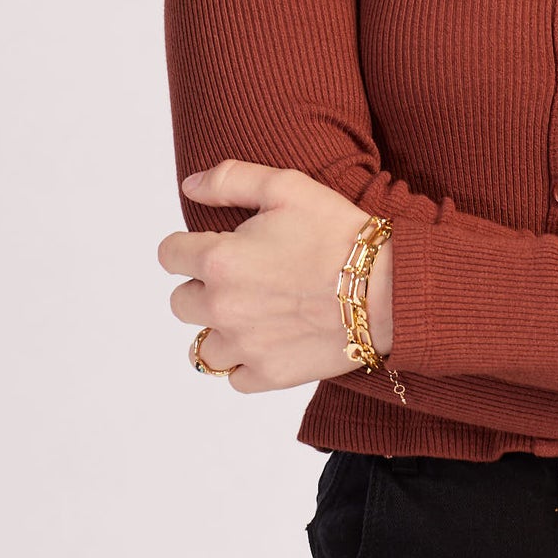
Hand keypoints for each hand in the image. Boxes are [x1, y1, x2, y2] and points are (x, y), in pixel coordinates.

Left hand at [158, 160, 393, 392]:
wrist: (389, 288)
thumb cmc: (339, 234)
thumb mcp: (287, 186)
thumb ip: (229, 180)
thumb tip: (188, 187)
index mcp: (219, 260)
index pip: (169, 255)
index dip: (187, 247)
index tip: (209, 247)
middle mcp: (222, 307)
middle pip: (180, 303)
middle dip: (202, 289)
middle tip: (242, 278)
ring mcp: (244, 347)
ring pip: (202, 347)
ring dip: (220, 330)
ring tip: (252, 315)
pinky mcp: (269, 375)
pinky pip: (235, 378)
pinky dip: (246, 362)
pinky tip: (269, 341)